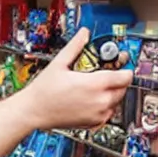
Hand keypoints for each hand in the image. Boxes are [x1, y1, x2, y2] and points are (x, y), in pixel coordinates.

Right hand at [18, 30, 132, 131]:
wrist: (32, 112)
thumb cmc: (43, 92)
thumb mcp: (60, 62)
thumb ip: (76, 45)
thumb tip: (84, 33)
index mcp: (95, 84)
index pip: (126, 76)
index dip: (125, 68)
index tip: (121, 63)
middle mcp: (99, 101)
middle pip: (123, 88)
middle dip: (119, 79)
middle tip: (108, 72)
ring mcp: (96, 114)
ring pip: (117, 101)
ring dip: (113, 92)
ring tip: (99, 85)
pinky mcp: (91, 124)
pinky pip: (108, 114)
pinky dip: (105, 106)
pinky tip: (94, 98)